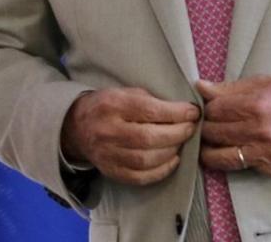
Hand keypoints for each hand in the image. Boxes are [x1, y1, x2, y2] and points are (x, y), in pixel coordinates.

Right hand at [60, 86, 199, 185]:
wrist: (77, 127)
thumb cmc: (107, 106)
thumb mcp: (124, 92)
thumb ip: (150, 100)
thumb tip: (183, 111)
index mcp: (113, 105)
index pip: (149, 110)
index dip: (176, 113)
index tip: (193, 112)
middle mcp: (108, 131)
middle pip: (149, 138)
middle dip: (178, 134)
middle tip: (191, 129)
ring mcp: (108, 154)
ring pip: (147, 160)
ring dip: (172, 152)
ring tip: (181, 143)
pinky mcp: (111, 171)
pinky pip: (141, 177)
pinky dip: (162, 170)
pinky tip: (172, 160)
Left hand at [197, 76, 270, 177]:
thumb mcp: (260, 83)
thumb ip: (227, 88)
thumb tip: (200, 86)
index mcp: (256, 105)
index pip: (214, 110)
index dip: (207, 109)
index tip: (208, 109)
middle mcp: (260, 131)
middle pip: (214, 133)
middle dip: (206, 128)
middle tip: (207, 126)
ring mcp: (266, 152)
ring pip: (221, 157)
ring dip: (210, 150)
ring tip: (209, 144)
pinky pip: (242, 167)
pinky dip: (233, 160)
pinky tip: (232, 151)